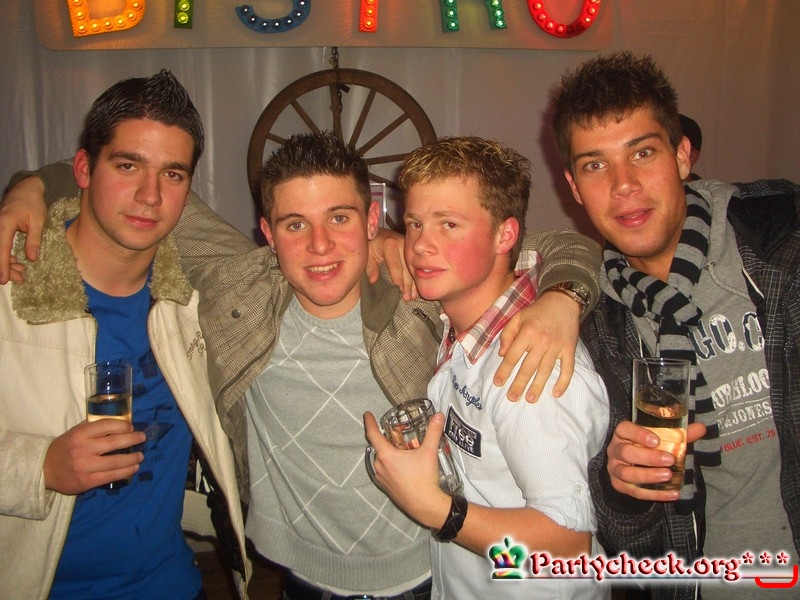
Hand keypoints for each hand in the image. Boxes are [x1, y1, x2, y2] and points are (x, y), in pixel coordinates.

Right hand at [0, 176, 46, 284]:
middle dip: (5, 268)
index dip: (3, 265)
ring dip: (6, 264)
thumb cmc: (33, 203)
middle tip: (20, 279)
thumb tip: (32, 258)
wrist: (26, 189)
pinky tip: (17, 264)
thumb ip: (34, 239)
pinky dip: (6, 257)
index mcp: (5, 224)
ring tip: (21, 274)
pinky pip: (0, 246)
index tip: (4, 279)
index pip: (2, 249)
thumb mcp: (39, 220)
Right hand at [43, 419, 145, 494]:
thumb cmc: (65, 447)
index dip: (122, 426)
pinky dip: (125, 471)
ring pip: (116, 462)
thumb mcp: (75, 432)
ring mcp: (85, 466)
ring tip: (140, 456)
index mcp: (79, 434)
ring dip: (132, 458)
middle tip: (142, 438)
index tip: (131, 427)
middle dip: (132, 439)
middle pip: (114, 443)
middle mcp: (83, 449)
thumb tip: (120, 422)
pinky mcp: (87, 481)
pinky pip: (111, 476)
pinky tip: (133, 468)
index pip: (106, 426)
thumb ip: (93, 427)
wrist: (45, 470)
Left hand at [363, 411, 449, 528]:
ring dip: (388, 453)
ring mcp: (382, 479)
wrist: (425, 505)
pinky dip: (390, 465)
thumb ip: (433, 431)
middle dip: (386, 440)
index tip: (367, 415)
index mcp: (386, 455)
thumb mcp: (429, 452)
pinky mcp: (386, 488)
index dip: (370, 423)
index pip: (373, 435)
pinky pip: (384, 471)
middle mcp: (380, 466)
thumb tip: (438, 416)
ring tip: (402, 450)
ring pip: (381, 460)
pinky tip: (403, 467)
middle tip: (397, 434)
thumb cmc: (424, 478)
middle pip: (378, 448)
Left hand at [366, 228, 417, 300]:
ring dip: (413, 284)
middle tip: (406, 298)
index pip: (395, 265)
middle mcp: (402, 245)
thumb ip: (370, 267)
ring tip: (412, 297)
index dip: (398, 279)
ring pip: (413, 269)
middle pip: (407, 268)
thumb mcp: (367, 253)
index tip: (399, 291)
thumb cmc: (371, 245)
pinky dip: (416, 280)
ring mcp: (409, 248)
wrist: (379, 233)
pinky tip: (415, 290)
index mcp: (390, 244)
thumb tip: (373, 280)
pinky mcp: (412, 252)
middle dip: (407, 285)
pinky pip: (416, 267)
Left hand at [494, 289, 579, 401]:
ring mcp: (557, 346)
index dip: (504, 371)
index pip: (513, 356)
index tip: (498, 383)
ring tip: (530, 399)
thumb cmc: (537, 311)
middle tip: (512, 398)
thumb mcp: (517, 317)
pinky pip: (567, 368)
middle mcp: (542, 341)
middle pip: (528, 367)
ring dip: (538, 386)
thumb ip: (507, 334)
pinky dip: (563, 382)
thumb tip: (502, 354)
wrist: (563, 302)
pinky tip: (556, 393)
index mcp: (527, 332)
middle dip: (519, 384)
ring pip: (546, 370)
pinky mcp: (570, 349)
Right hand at [607, 420, 706, 500]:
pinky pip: (635, 492)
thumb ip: (678, 434)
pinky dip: (654, 494)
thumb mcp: (660, 438)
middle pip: (626, 452)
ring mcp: (616, 469)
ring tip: (668, 476)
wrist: (633, 465)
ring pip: (627, 473)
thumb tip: (701, 428)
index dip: (638, 434)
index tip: (656, 441)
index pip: (625, 429)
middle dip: (647, 457)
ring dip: (648, 475)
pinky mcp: (620, 486)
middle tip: (668, 460)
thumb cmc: (647, 447)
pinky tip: (672, 493)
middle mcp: (615, 450)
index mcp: (623, 434)